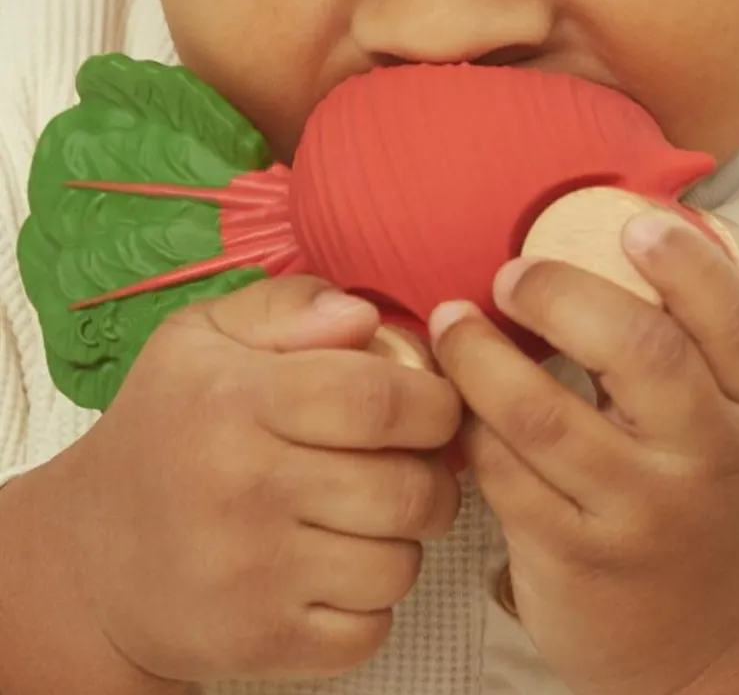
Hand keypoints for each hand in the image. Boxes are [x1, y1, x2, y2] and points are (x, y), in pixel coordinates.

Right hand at [53, 277, 462, 684]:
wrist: (92, 556)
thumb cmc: (169, 427)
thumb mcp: (203, 337)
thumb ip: (288, 306)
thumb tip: (364, 315)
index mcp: (236, 401)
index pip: (379, 400)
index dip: (434, 402)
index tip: (434, 406)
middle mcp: (243, 490)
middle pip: (407, 489)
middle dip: (435, 474)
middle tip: (414, 463)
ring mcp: (250, 578)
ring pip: (400, 564)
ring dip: (405, 538)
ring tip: (369, 514)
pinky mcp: (258, 645)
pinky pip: (372, 630)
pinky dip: (372, 601)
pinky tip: (337, 568)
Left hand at [431, 211, 738, 694]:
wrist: (719, 651)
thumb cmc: (702, 513)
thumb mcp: (716, 433)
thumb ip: (680, 358)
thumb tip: (602, 256)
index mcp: (736, 412)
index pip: (734, 324)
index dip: (690, 264)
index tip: (636, 224)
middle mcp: (697, 456)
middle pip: (638, 350)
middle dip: (557, 294)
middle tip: (510, 276)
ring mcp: (636, 512)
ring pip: (543, 413)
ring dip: (479, 356)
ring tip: (450, 324)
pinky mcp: (575, 559)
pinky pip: (502, 474)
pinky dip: (468, 429)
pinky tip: (455, 408)